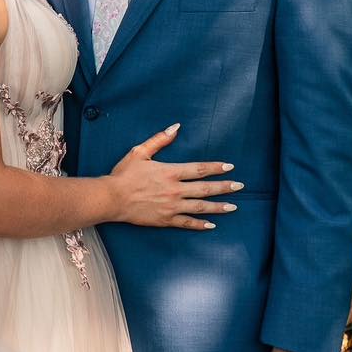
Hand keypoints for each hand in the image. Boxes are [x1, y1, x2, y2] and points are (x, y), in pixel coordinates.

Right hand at [108, 124, 241, 228]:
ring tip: (233, 206)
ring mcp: (171, 207)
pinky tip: (211, 225)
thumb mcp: (140, 151)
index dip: (216, 167)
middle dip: (224, 187)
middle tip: (240, 186)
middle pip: (205, 188)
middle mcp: (174, 190)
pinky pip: (186, 223)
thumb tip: (176, 127)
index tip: (230, 167)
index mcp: (170, 172)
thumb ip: (160, 139)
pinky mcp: (165, 220)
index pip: (199, 169)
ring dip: (218, 206)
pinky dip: (200, 224)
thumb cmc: (124, 174)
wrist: (112, 198)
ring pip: (200, 207)